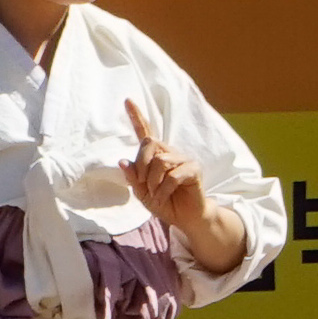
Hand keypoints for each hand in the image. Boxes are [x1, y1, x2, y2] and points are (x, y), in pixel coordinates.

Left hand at [116, 100, 211, 247]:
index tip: (127, 100)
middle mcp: (170, 153)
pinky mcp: (194, 170)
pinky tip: (163, 197)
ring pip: (160, 160)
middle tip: (143, 183)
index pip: (145, 132)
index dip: (136, 116)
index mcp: (156, 156)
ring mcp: (183, 160)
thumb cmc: (165, 203)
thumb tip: (123, 161)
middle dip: (141, 164)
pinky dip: (163, 189)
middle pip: (149, 143)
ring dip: (152, 181)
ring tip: (155, 193)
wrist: (185, 218)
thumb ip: (133, 178)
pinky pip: (173, 175)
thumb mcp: (142, 193)